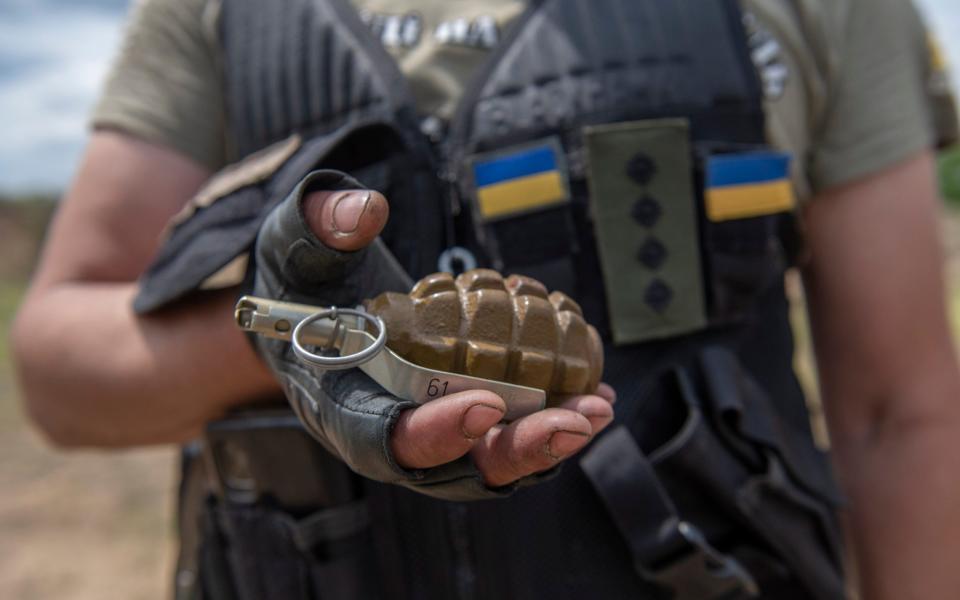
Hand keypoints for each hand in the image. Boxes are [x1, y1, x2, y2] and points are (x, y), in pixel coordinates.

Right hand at [299, 184, 615, 484]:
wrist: (318, 310)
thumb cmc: (300, 284)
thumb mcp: (293, 247)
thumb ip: (320, 228)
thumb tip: (367, 211)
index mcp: (336, 406)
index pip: (380, 440)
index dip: (432, 433)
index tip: (483, 403)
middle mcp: (387, 433)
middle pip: (452, 468)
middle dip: (515, 450)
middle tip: (570, 421)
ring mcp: (427, 428)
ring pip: (489, 458)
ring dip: (547, 440)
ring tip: (597, 408)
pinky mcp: (458, 414)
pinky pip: (507, 430)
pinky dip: (552, 418)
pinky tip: (595, 393)